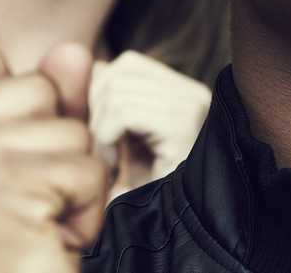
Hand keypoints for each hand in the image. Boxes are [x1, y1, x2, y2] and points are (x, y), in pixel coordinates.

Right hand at [0, 43, 105, 272]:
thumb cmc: (10, 240)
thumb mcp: (29, 160)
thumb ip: (45, 102)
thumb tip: (73, 50)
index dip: (23, 118)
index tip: (5, 172)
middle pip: (39, 92)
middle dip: (52, 148)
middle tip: (22, 201)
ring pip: (71, 134)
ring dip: (70, 185)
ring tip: (32, 224)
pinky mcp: (11, 190)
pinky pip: (87, 172)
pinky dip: (84, 213)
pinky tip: (46, 241)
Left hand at [89, 51, 210, 197]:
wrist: (172, 227)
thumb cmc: (146, 188)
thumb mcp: (127, 138)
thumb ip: (113, 102)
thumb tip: (96, 66)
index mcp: (185, 92)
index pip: (129, 63)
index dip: (100, 92)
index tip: (100, 131)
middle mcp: (194, 93)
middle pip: (121, 72)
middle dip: (96, 110)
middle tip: (101, 149)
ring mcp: (192, 107)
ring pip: (118, 92)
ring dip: (100, 129)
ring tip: (109, 160)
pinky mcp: (183, 126)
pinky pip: (124, 113)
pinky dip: (107, 137)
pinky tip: (114, 165)